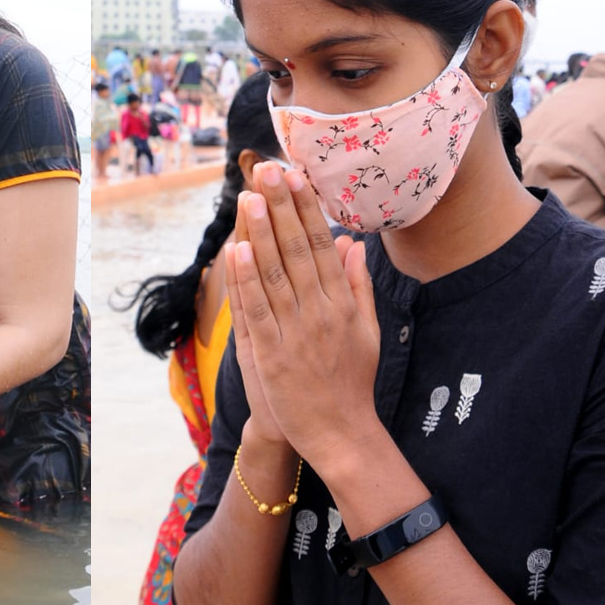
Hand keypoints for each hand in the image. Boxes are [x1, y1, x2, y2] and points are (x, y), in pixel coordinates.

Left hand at [230, 161, 380, 463]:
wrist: (341, 434)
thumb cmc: (351, 382)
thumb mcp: (367, 331)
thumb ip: (358, 286)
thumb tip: (352, 244)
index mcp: (343, 303)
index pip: (321, 245)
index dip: (307, 209)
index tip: (296, 176)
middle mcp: (321, 311)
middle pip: (297, 250)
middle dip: (282, 208)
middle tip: (268, 170)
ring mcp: (296, 332)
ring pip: (274, 274)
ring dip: (260, 234)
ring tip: (249, 198)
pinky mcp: (272, 354)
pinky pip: (257, 311)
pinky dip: (246, 280)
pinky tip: (236, 251)